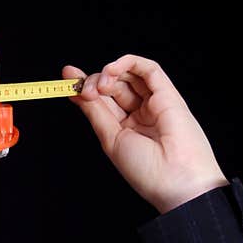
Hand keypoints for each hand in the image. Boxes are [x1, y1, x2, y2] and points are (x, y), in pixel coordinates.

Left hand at [63, 54, 228, 213]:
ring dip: (109, 73)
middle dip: (94, 82)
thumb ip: (94, 111)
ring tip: (101, 86)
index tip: (67, 78)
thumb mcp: (110, 137)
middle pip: (113, 85)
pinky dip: (128, 63)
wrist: (174, 180)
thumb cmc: (145, 168)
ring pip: (129, 75)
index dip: (85, 87)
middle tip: (86, 91)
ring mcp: (154, 103)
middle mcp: (139, 113)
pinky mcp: (168, 94)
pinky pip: (149, 69)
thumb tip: (74, 90)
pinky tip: (113, 69)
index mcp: (124, 127)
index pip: (102, 100)